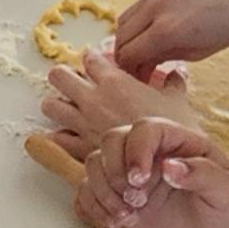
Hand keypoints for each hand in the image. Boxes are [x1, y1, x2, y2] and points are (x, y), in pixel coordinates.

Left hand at [41, 48, 198, 161]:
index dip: (91, 60)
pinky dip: (61, 137)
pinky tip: (72, 137)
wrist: (160, 168)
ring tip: (70, 111)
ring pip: (50, 105)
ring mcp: (82, 123)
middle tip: (75, 85)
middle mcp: (93, 99)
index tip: (96, 64)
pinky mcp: (78, 147)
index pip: (91, 59)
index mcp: (116, 82)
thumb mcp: (178, 103)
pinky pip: (57, 137)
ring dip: (57, 106)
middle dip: (63, 78)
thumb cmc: (171, 134)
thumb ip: (174, 84)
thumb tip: (178, 71)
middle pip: (58, 76)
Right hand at [76, 119, 228, 227]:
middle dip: (114, 170)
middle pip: (113, 140)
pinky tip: (116, 222)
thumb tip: (170, 165)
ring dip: (103, 191)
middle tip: (135, 199)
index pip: (147, 130)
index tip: (138, 180)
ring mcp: (135, 178)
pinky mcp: (122, 200)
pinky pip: (90, 192)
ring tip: (127, 215)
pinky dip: (94, 207)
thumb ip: (204, 174)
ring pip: (96, 164)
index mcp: (182, 145)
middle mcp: (154, 156)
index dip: (136, 150)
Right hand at [114, 0, 228, 77]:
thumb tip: (144, 62)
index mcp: (167, 30)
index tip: (139, 78)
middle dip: (125, 55)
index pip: (128, 54)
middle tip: (139, 67)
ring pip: (124, 19)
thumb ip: (165, 56)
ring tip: (145, 49)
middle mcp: (156, 7)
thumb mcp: (199, 51)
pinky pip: (139, 6)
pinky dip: (139, 21)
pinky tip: (154, 31)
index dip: (130, 70)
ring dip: (129, 37)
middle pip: (120, 37)